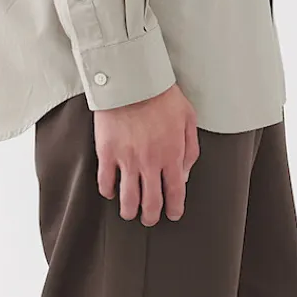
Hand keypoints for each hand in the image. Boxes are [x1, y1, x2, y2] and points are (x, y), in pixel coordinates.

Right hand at [95, 82, 199, 225]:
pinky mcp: (107, 153)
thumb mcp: (188, 117)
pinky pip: (105, 183)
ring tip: (130, 212)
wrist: (132, 78)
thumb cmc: (162, 94)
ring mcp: (127, 160)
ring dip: (130, 211)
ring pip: (128, 200)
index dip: (174, 208)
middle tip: (150, 218)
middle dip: (151, 217)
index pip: (175, 193)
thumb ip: (190, 149)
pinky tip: (112, 191)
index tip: (173, 213)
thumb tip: (185, 174)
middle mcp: (150, 163)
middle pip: (151, 204)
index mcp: (172, 155)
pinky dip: (109, 192)